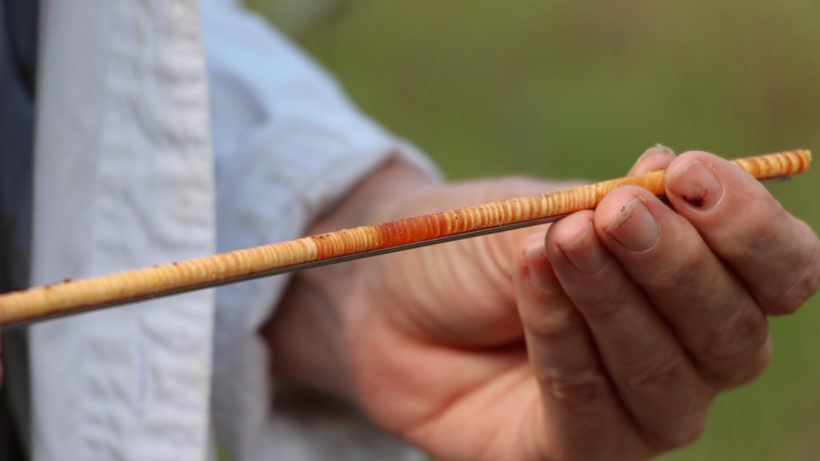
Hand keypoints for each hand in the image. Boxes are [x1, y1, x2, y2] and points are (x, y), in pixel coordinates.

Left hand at [264, 149, 819, 459]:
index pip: (777, 271)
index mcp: (700, 284)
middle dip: (674, 264)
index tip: (689, 174)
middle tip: (614, 213)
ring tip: (560, 240)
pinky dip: (563, 337)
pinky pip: (590, 407)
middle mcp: (687, 356)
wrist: (390, 297)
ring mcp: (636, 412)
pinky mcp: (576, 451)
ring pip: (664, 373)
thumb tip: (669, 168)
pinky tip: (532, 280)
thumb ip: (608, 207)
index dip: (748, 225)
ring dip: (613, 300)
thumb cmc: (478, 248)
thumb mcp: (542, 211)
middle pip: (731, 331)